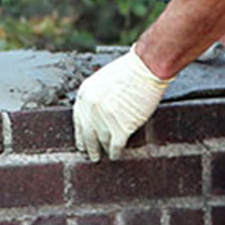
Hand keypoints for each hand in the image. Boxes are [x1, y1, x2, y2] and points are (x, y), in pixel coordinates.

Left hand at [73, 47, 173, 161]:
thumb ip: (97, 96)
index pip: (78, 119)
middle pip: (88, 134)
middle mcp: (91, 107)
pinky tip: (117, 155)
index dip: (80, 134)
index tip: (82, 143)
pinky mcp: (120, 127)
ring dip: (105, 149)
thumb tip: (97, 115)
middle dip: (90, 147)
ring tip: (108, 154)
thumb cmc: (131, 70)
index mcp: (85, 93)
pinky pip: (115, 145)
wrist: (146, 68)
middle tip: (92, 156)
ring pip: (102, 141)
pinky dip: (116, 152)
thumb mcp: (104, 80)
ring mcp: (104, 118)